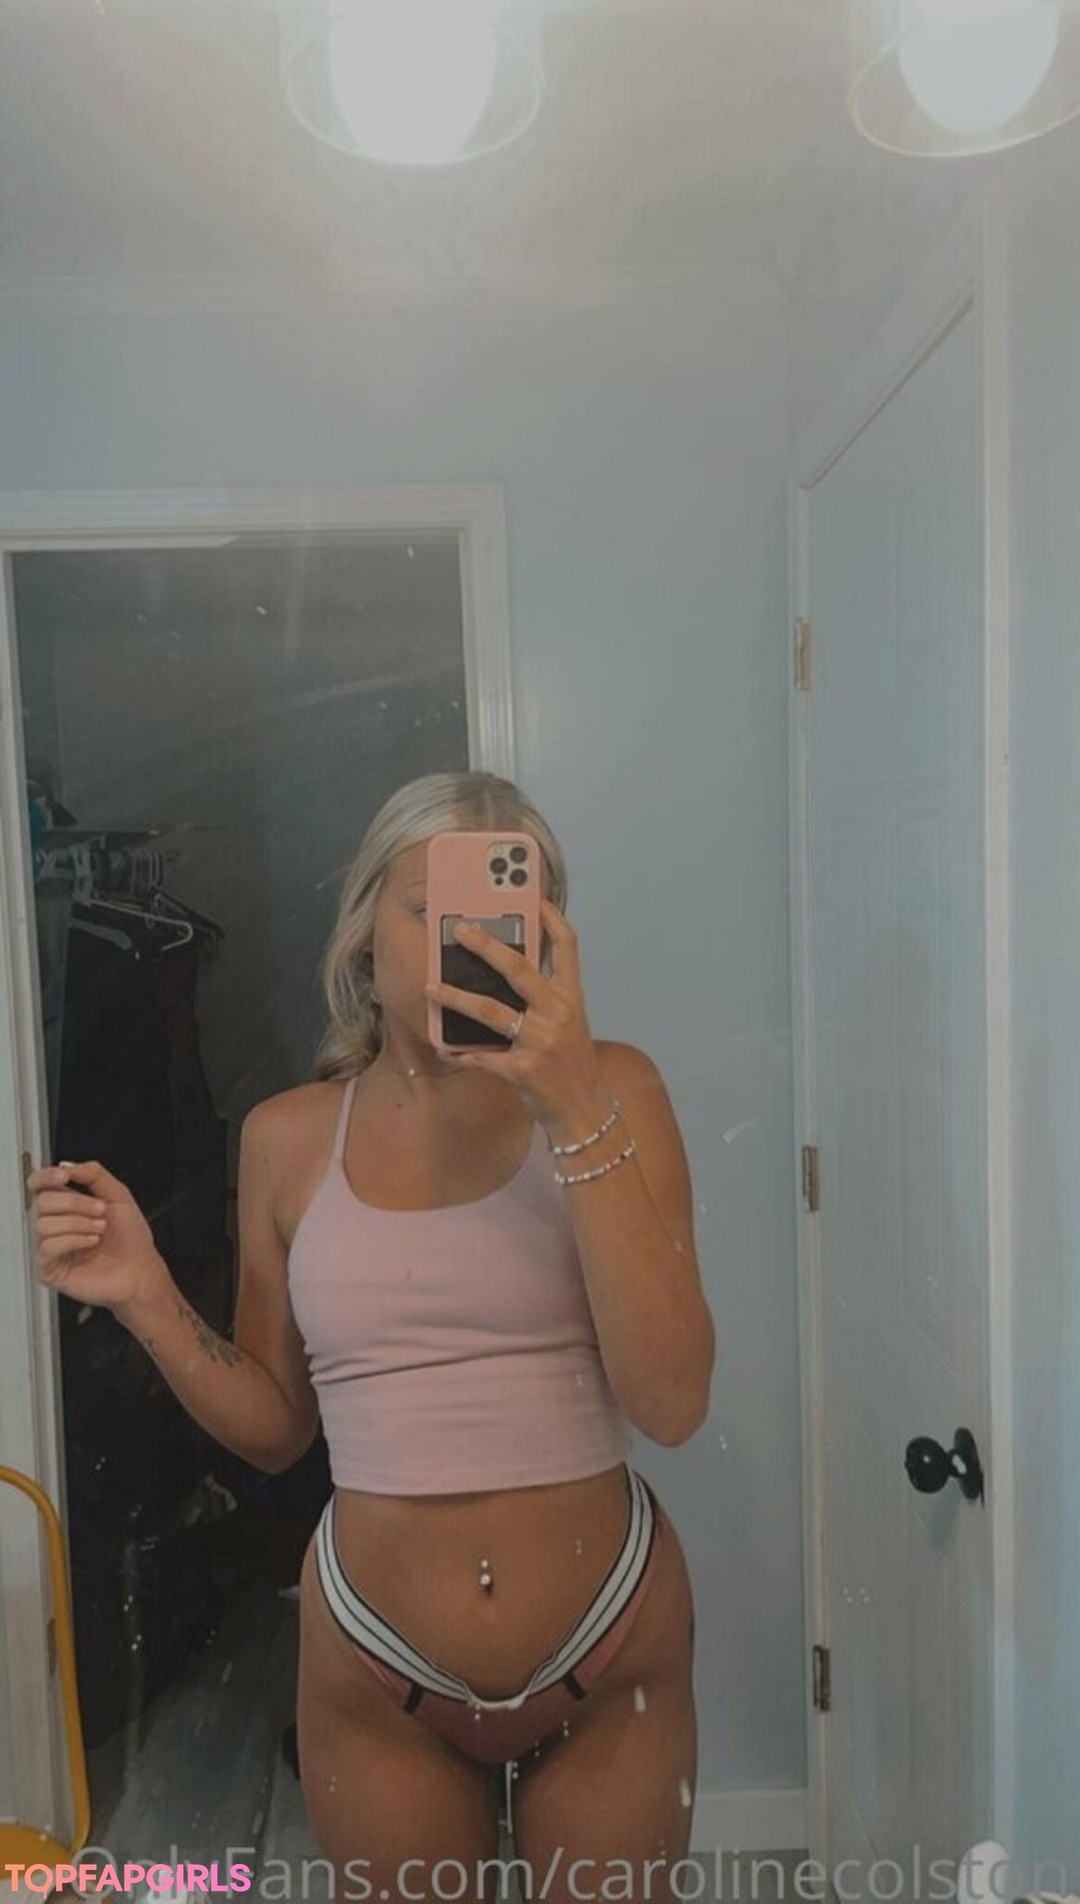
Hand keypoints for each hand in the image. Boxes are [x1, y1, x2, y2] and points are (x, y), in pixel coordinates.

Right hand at [27, 1160, 169, 1313]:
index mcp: (68, 1206)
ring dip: (79, 1224)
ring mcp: (51, 1247)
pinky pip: (48, 1247)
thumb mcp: (118, 1195)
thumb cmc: (131, 1239)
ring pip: (44, 1224)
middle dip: (75, 1203)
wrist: (140, 1269)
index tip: (65, 1177)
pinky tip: (90, 1243)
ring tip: (99, 1231)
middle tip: (100, 1211)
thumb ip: (93, 1174)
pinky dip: (73, 1241)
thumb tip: (66, 1165)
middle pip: (43, 1201)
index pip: (40, 1185)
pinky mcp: (50, 1269)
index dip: (46, 1177)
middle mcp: (57, 1225)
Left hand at [424, 897, 604, 1130]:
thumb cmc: (572, 1064)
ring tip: (431, 987)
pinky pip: (482, 1057)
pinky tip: (444, 1049)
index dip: (551, 918)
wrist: (585, 1111)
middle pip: (519, 969)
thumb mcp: (569, 1023)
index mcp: (571, 997)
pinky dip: (460, 1053)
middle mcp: (557, 1013)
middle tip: (460, 929)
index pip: (567, 946)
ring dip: (456, 997)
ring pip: (491, 1011)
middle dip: (486, 945)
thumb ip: (547, 997)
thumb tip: (507, 970)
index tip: (532, 898)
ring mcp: (540, 1042)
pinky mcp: (523, 1070)